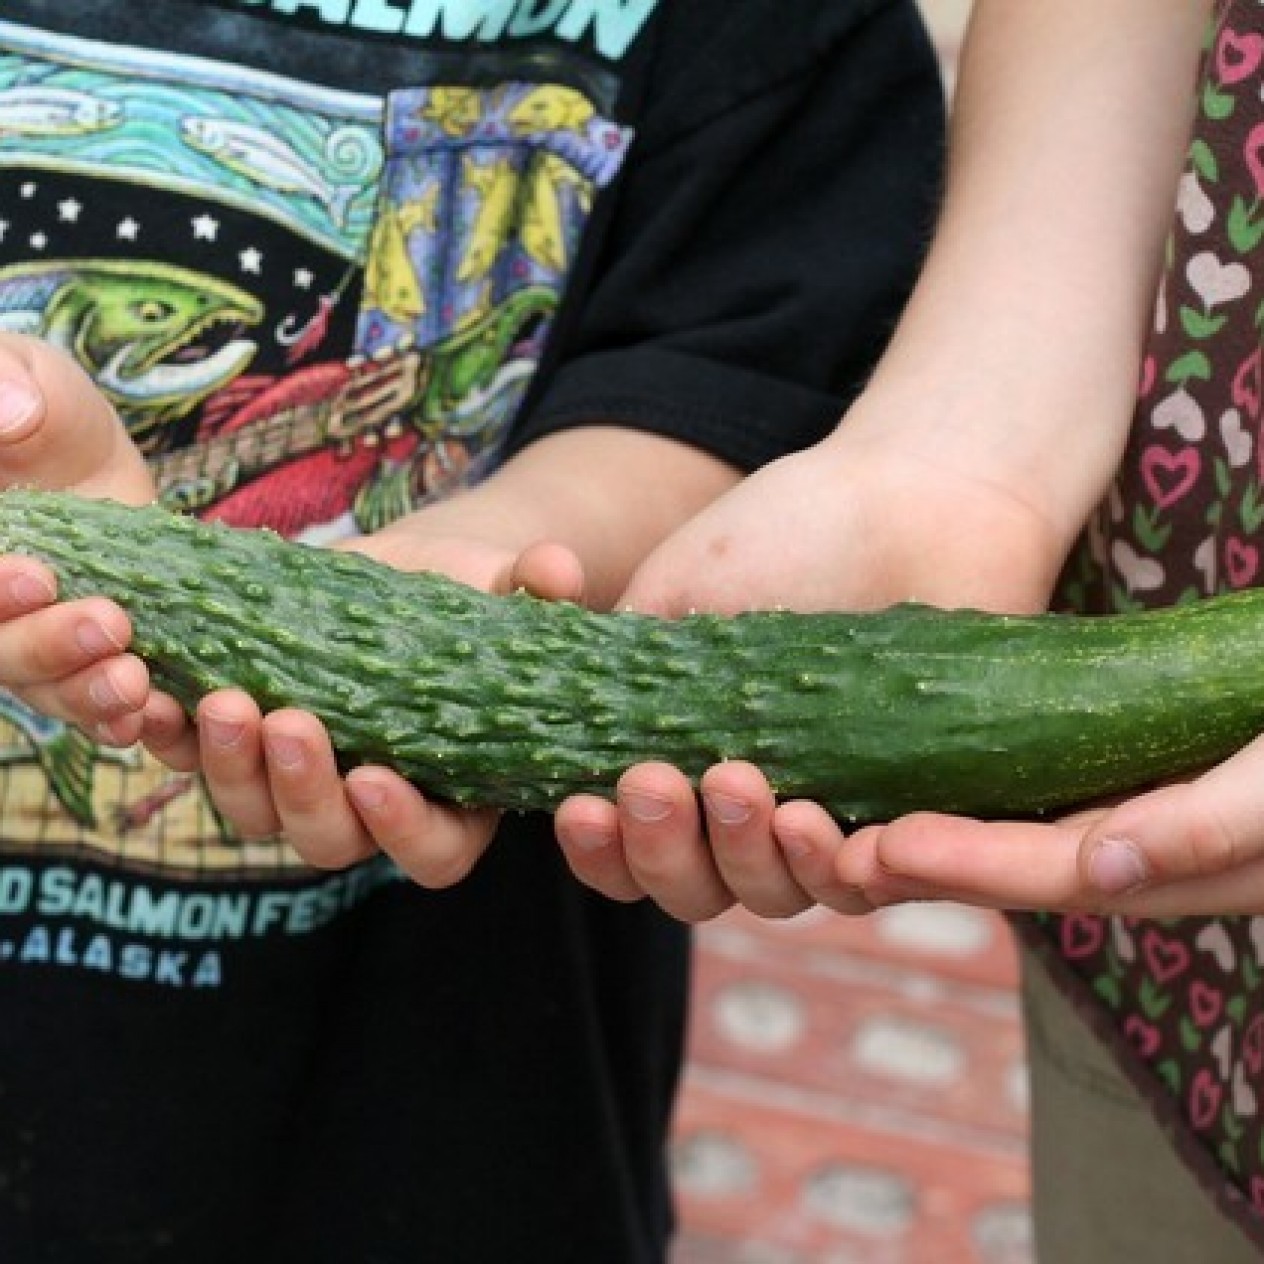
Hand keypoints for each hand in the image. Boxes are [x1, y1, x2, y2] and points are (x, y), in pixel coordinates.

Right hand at [0, 336, 156, 741]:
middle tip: (109, 624)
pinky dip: (122, 714)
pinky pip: (96, 703)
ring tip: (136, 682)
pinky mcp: (92, 660)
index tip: (34, 575)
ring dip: (89, 693)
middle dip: (48, 646)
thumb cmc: (32, 405)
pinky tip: (155, 714)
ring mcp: (32, 643)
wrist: (87, 453)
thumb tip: (10, 412)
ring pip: (46, 689)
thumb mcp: (20, 378)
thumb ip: (5, 388)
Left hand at [143, 533, 584, 885]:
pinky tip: (154, 694)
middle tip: (289, 722)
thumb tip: (560, 570)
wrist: (398, 570)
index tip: (378, 777)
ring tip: (222, 699)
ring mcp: (299, 779)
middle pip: (332, 842)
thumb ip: (535, 591)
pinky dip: (169, 736)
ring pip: (254, 815)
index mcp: (451, 793)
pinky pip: (192, 761)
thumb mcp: (504, 589)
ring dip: (232, 769)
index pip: (434, 848)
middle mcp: (370, 805)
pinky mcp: (240, 740)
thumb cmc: (468, 594)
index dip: (405, 830)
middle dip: (304, 793)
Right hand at [555, 423, 1064, 919]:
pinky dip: (830, 870)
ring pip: (769, 895)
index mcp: (685, 763)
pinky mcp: (909, 819)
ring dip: (740, 857)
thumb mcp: (672, 593)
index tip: (582, 807)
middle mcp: (750, 807)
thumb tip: (555, 730)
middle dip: (660, 850)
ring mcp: (828, 816)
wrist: (909, 499)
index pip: (627, 849)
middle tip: (653, 782)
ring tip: (738, 781)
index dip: (598, 849)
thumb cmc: (785, 536)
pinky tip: (814, 822)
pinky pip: (866, 884)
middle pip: (689, 889)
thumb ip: (609, 670)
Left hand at [829, 732, 1263, 916]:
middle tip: (808, 832)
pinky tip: (881, 756)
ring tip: (815, 800)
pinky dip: (943, 780)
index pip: (1049, 872)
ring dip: (905, 821)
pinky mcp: (1091, 761)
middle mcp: (1126, 847)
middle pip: (997, 862)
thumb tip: (1103, 873)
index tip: (878, 846)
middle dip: (904, 858)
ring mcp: (1104, 804)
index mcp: (1171, 860)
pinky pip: (1007, 781)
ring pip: (991, 826)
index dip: (962, 865)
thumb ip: (1212, 825)